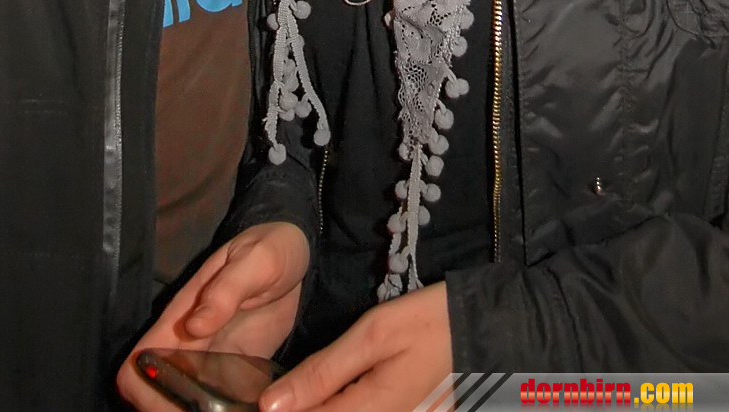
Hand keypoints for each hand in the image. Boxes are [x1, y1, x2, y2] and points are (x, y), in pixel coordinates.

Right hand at [115, 222, 310, 408]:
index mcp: (183, 313)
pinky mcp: (237, 368)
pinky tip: (247, 408)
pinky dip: (226, 408)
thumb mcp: (256, 259)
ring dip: (196, 411)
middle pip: (158, 390)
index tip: (171, 406)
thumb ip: (226, 288)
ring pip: (186, 399)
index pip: (140, 360)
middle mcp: (190, 341)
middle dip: (172, 409)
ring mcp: (213, 357)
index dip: (144, 388)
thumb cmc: (272, 248)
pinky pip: (221, 399)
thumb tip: (194, 326)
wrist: (297, 253)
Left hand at [260, 282, 451, 411]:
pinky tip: (320, 393)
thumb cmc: (428, 324)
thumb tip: (270, 405)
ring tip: (286, 393)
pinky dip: (332, 405)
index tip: (247, 400)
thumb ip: (322, 372)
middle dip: (294, 407)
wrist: (481, 331)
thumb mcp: (373, 335)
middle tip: (266, 393)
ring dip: (312, 405)